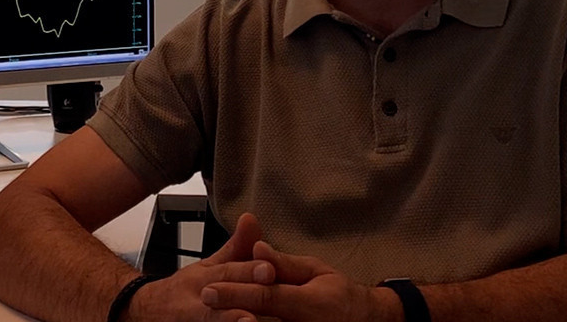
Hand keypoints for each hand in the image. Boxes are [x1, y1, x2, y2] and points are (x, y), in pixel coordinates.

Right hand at [125, 212, 276, 321]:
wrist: (145, 311)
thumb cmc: (184, 290)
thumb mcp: (207, 266)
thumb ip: (235, 248)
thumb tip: (252, 218)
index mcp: (205, 277)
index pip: (229, 271)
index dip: (248, 271)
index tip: (269, 269)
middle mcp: (198, 299)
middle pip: (221, 296)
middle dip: (243, 296)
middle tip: (267, 295)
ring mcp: (192, 320)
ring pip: (211, 319)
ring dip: (229, 320)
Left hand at [199, 242, 376, 321]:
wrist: (363, 321)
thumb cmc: (340, 295)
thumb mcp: (317, 271)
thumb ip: (284, 263)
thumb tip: (258, 251)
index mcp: (308, 304)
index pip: (265, 297)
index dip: (235, 294)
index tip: (208, 290)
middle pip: (257, 318)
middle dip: (228, 310)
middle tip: (202, 302)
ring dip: (236, 321)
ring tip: (211, 315)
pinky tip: (236, 319)